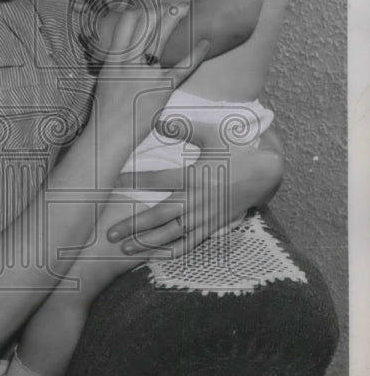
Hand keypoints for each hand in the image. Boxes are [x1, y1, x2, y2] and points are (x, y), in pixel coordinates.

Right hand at [92, 3, 208, 141]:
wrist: (110, 135)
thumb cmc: (106, 112)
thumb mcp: (104, 82)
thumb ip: (116, 66)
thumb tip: (123, 56)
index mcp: (113, 60)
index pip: (125, 26)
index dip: (136, 13)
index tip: (146, 8)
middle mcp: (129, 63)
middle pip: (145, 28)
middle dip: (160, 12)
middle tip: (173, 3)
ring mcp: (146, 75)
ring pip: (161, 40)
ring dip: (174, 21)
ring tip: (185, 8)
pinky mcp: (161, 88)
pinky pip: (182, 67)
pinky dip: (195, 54)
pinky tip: (205, 43)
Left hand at [106, 143, 283, 258]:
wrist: (266, 173)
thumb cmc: (236, 150)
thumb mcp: (212, 133)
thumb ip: (184, 127)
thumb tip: (157, 119)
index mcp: (195, 175)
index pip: (157, 179)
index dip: (133, 180)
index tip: (112, 183)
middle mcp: (197, 199)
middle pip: (159, 215)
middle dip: (133, 225)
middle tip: (109, 234)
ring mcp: (205, 216)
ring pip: (172, 233)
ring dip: (147, 242)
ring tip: (124, 248)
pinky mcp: (213, 226)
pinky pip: (191, 242)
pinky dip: (172, 251)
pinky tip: (155, 256)